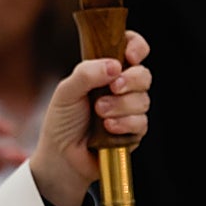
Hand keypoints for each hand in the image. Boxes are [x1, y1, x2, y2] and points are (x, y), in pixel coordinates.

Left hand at [31, 31, 150, 205]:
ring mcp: (129, 110)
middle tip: (112, 88)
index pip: (130, 48)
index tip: (130, 56)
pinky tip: (108, 129)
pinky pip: (141, 122)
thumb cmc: (62, 122)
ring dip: (121, 106)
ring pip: (143, 99)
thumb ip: (86, 73)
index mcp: (104, 71)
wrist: (61, 157)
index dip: (136, 47)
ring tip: (99, 114)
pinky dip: (124, 123)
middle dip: (131, 80)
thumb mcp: (66, 91)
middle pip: (143, 74)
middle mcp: (120, 88)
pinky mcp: (134, 132)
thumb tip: (115, 65)